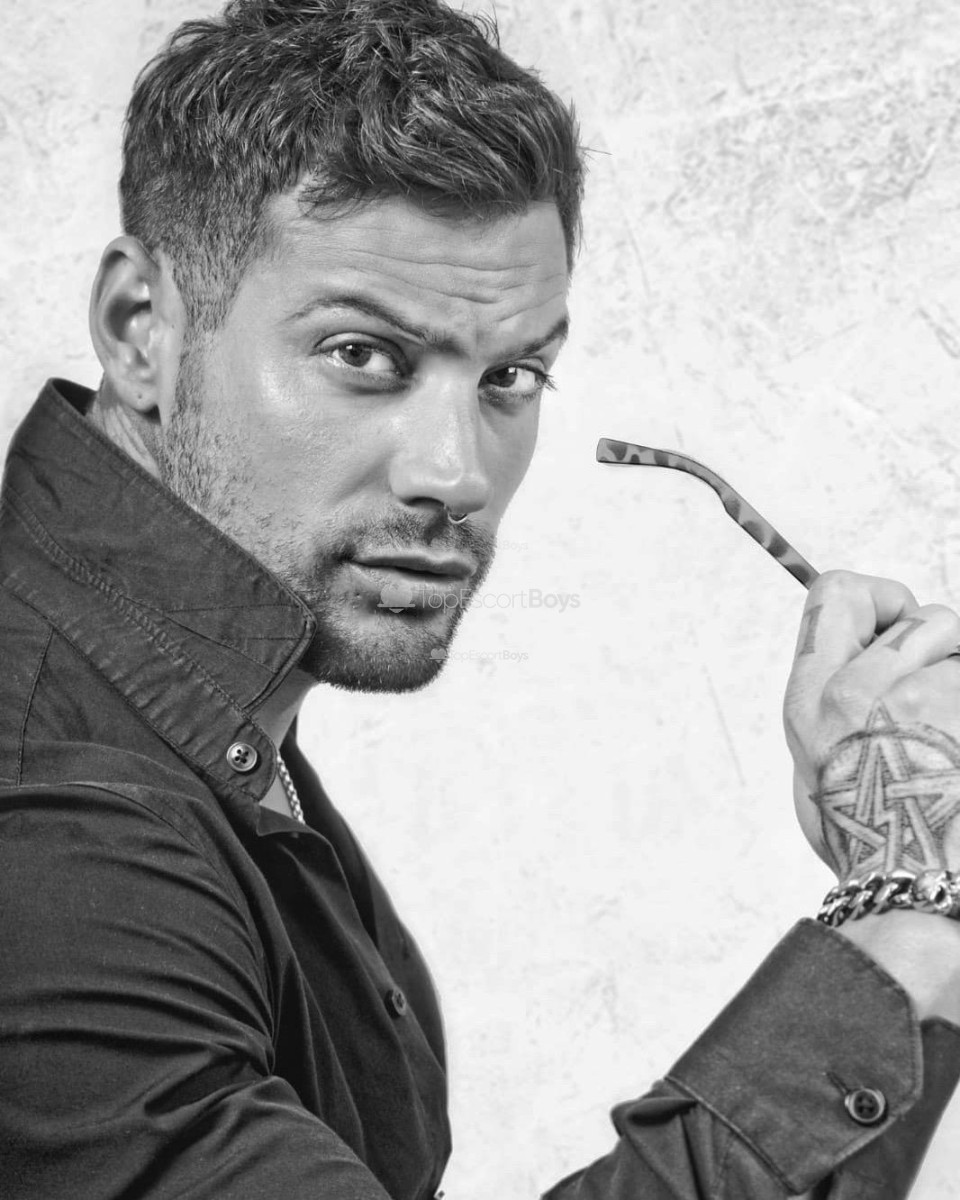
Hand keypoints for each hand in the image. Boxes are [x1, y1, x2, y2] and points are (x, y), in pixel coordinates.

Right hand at [783, 570, 959, 882]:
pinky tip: (959, 751)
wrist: (914, 890)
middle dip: (943, 645)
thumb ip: (827, 707)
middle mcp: (861, 690)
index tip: (895, 629)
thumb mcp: (812, 771)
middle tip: (943, 699)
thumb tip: (855, 665)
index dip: (877, 602)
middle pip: (921, 615)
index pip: (836, 593)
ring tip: (952, 738)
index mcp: (812, 697)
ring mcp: (926, 701)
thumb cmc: (869, 843)